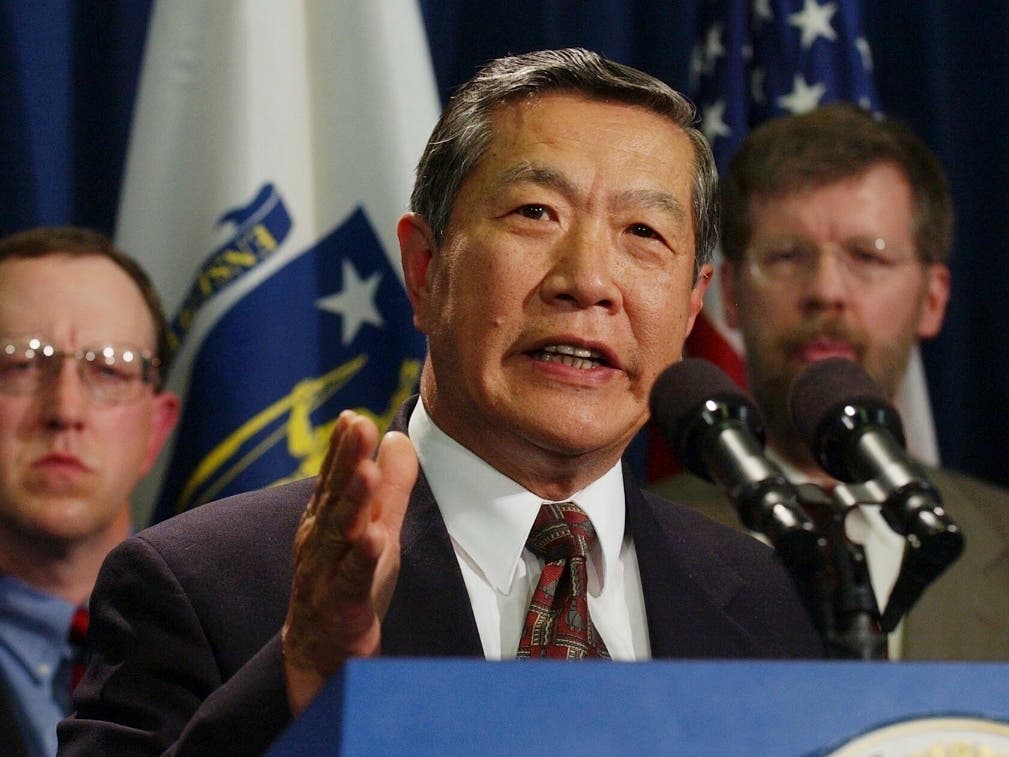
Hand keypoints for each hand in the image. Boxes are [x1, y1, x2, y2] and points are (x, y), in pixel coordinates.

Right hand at [281, 409, 417, 714]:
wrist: (318, 650)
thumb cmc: (347, 579)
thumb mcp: (376, 527)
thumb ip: (389, 486)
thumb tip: (398, 437)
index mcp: (326, 518)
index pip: (334, 477)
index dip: (342, 447)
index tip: (354, 416)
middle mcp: (321, 540)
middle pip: (336, 496)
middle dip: (347, 460)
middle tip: (359, 427)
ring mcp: (327, 573)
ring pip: (341, 533)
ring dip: (353, 501)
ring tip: (366, 471)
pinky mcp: (342, 606)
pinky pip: (353, 580)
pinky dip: (362, 558)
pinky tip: (374, 537)